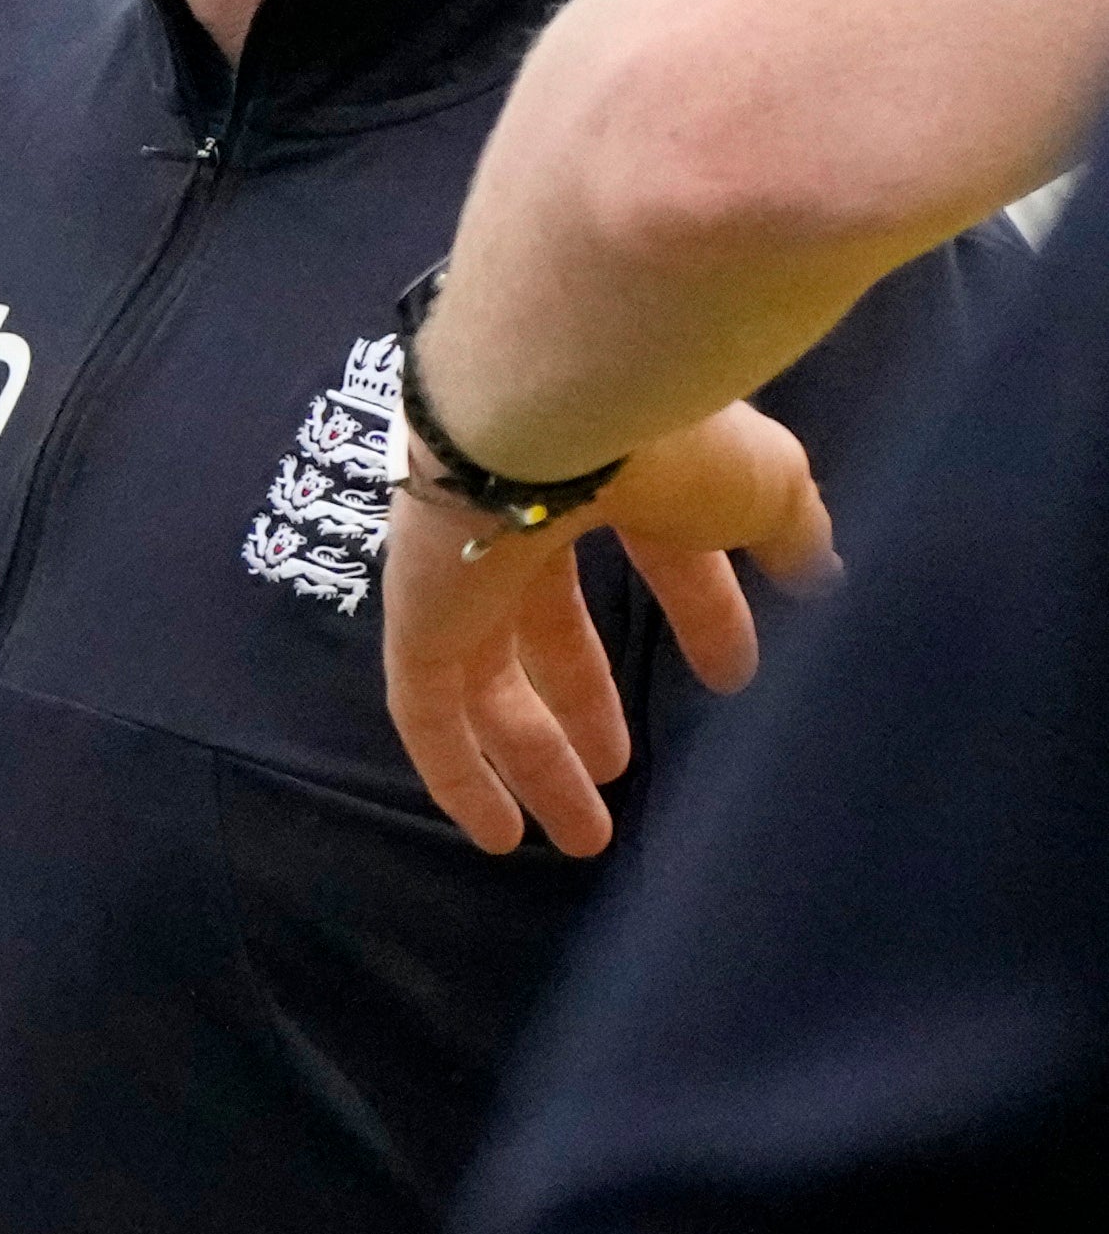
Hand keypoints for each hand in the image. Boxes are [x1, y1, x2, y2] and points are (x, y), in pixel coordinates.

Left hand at [378, 400, 838, 858]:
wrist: (567, 398)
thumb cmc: (674, 435)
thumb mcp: (762, 483)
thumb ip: (784, 526)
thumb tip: (819, 569)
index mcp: (611, 468)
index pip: (654, 551)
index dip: (700, 613)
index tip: (734, 681)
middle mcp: (522, 512)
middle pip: (545, 626)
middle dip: (584, 703)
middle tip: (620, 771)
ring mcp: (457, 565)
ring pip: (485, 681)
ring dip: (533, 761)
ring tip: (581, 834)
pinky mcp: (413, 615)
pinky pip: (425, 709)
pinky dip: (458, 774)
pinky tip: (500, 835)